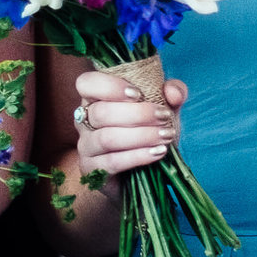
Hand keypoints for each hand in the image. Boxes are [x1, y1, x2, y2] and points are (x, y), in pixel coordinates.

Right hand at [71, 69, 189, 176]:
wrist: (139, 173)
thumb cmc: (146, 131)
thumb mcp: (163, 108)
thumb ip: (172, 93)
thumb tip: (173, 93)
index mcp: (94, 98)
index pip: (86, 83)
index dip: (110, 86)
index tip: (138, 94)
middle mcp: (83, 120)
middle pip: (101, 113)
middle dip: (138, 114)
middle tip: (164, 117)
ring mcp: (85, 147)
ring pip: (107, 138)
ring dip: (141, 136)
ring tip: (165, 136)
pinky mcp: (91, 170)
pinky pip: (112, 162)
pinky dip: (138, 156)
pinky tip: (158, 153)